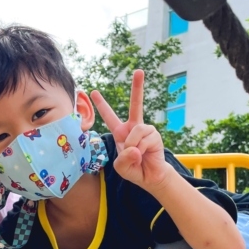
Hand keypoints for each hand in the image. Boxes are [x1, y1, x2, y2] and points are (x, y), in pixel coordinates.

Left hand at [91, 70, 170, 190]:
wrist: (150, 177)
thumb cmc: (134, 169)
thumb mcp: (121, 167)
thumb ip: (123, 159)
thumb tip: (135, 148)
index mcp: (121, 132)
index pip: (110, 116)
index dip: (102, 105)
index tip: (93, 92)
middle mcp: (134, 128)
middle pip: (136, 104)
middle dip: (138, 87)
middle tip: (139, 71)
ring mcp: (146, 130)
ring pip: (135, 131)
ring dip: (133, 146)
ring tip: (137, 155)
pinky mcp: (155, 136)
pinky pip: (143, 139)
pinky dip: (141, 149)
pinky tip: (144, 155)